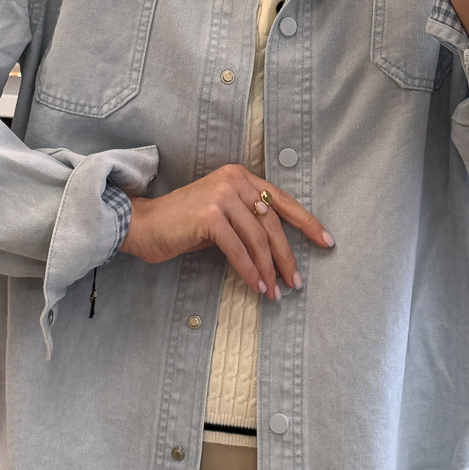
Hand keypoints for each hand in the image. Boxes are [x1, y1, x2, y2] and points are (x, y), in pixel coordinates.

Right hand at [120, 164, 333, 299]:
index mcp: (240, 177)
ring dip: (269, 270)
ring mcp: (221, 196)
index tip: (326, 241)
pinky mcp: (209, 216)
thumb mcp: (220, 215)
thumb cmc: (181, 224)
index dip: (306, 222)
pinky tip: (256, 286)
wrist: (142, 224)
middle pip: (272, 223)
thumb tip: (278, 249)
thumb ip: (246, 220)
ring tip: (275, 292)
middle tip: (296, 282)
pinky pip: (238, 251)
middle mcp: (234, 181)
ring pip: (258, 239)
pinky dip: (249, 271)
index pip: (281, 200)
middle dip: (287, 256)